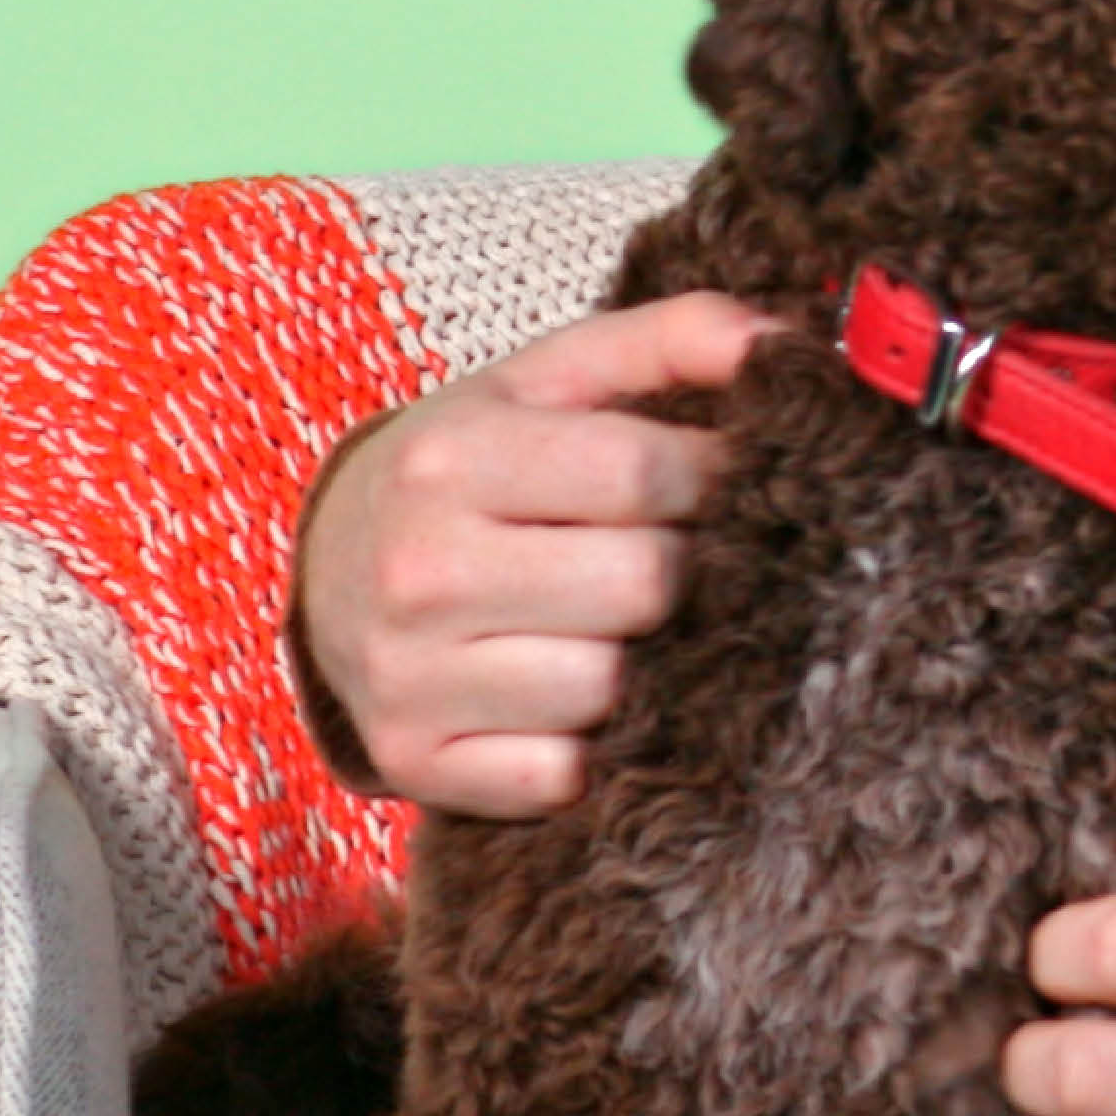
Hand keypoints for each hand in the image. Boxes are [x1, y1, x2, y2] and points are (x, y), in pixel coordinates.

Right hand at [291, 288, 763, 817]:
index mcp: (451, 458)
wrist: (330, 573)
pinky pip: (562, 775)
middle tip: (664, 555)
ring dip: (639, 662)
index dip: (710, 477)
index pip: (642, 473)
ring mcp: (410, 676)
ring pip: (609, 689)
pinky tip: (565, 696)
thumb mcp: (550, 380)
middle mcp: (419, 569)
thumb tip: (786, 350)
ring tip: (610, 623)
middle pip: (642, 587)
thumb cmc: (472, 468)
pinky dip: (586, 745)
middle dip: (679, 569)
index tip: (713, 478)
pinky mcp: (415, 761)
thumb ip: (671, 340)